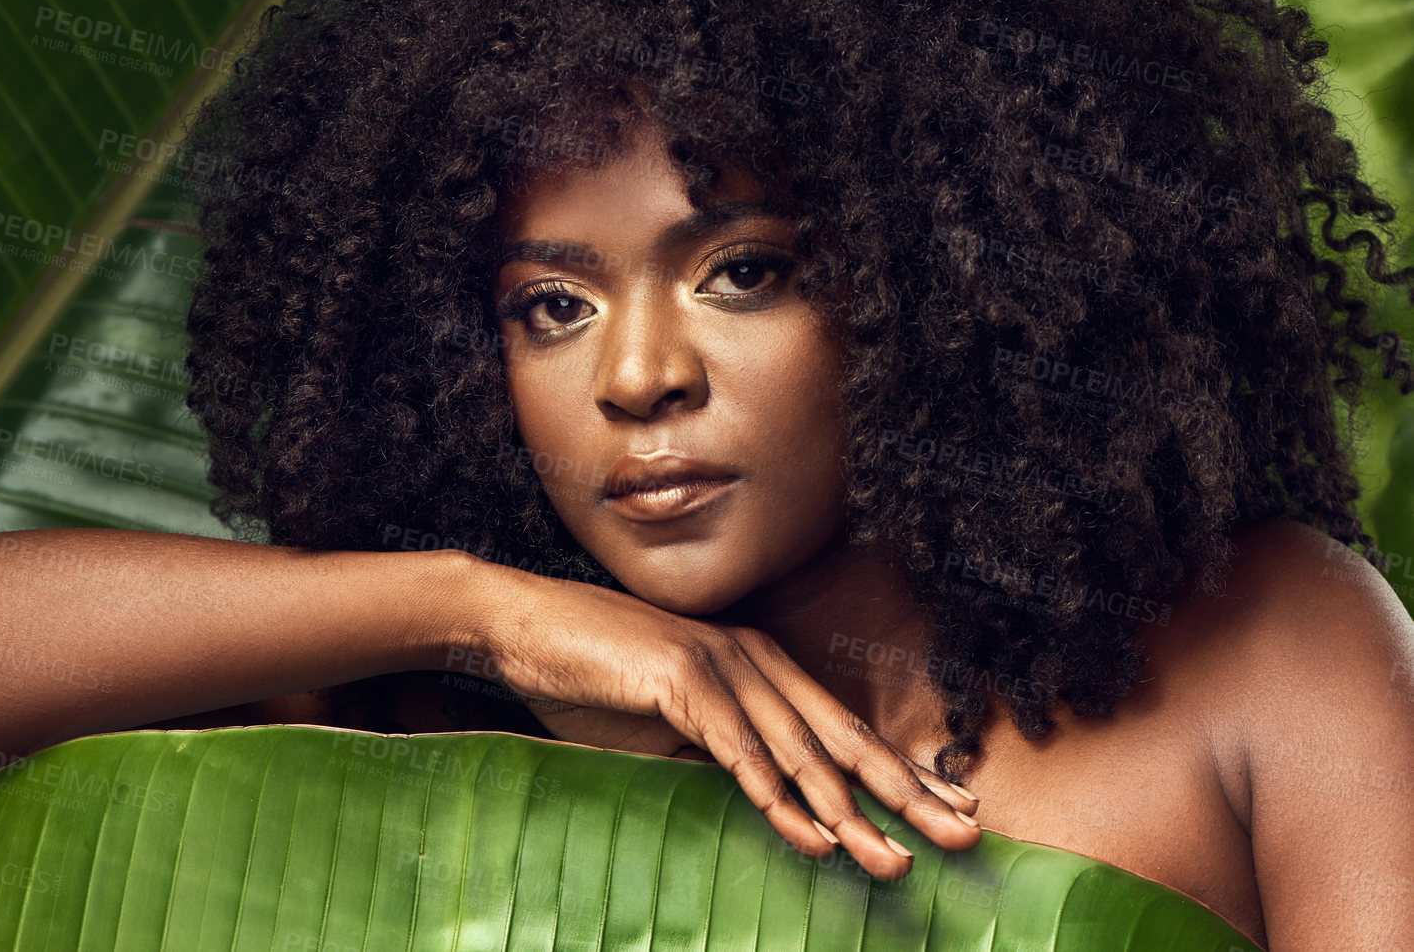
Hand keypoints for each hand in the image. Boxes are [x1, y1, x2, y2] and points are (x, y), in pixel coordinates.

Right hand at [469, 561, 982, 879]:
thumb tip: (769, 803)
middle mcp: (753, 660)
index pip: (842, 728)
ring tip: (893, 861)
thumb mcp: (667, 729)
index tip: (956, 808)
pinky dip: (776, 798)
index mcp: (758, 667)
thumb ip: (720, 754)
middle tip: (966, 838)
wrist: (522, 628)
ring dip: (848, 814)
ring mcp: (719, 666)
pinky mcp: (680, 680)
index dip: (904, 770)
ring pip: (798, 753)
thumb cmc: (592, 680)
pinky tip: (812, 835)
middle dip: (907, 793)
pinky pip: (738, 751)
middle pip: (841, 739)